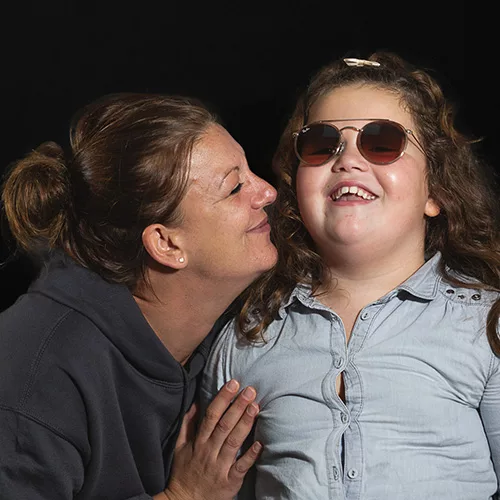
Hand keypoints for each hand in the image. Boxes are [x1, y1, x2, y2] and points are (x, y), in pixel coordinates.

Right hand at [162, 380, 260, 499]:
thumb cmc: (183, 471)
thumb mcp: (180, 446)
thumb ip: (188, 424)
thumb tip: (196, 402)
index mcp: (198, 441)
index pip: (211, 415)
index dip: (223, 398)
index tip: (233, 383)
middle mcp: (209, 451)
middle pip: (224, 425)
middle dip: (238, 406)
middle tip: (250, 390)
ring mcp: (220, 467)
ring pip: (234, 442)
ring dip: (245, 423)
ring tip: (256, 406)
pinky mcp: (230, 482)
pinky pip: (241, 467)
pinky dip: (250, 456)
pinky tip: (260, 443)